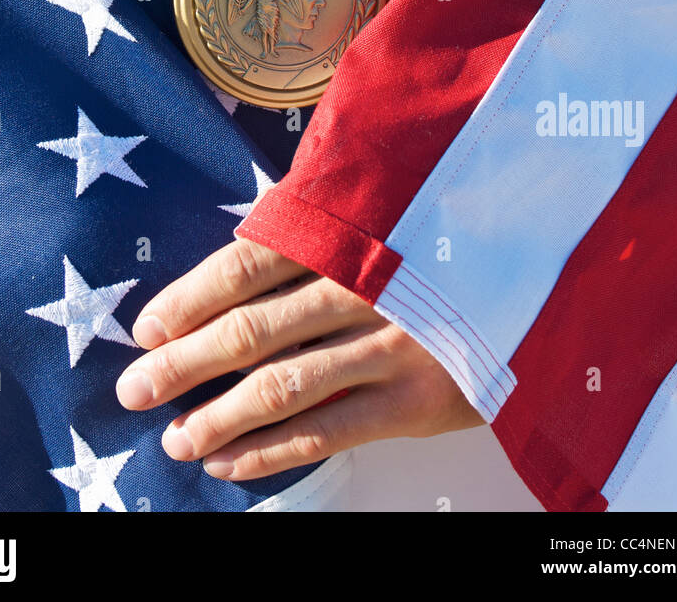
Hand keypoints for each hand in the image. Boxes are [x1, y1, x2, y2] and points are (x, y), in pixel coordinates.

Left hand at [115, 238, 482, 480]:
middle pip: (251, 329)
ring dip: (217, 417)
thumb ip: (322, 231)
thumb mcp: (390, 213)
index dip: (190, 298)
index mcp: (348, 233)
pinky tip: (228, 463)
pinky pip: (327, 431)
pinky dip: (269, 452)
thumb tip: (233, 265)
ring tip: (174, 438)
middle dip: (183, 362)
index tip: (146, 327)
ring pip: (281, 387)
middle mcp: (361, 288)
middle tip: (132, 389)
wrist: (544, 282)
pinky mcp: (415, 401)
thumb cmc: (447, 245)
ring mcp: (389, 345)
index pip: (247, 265)